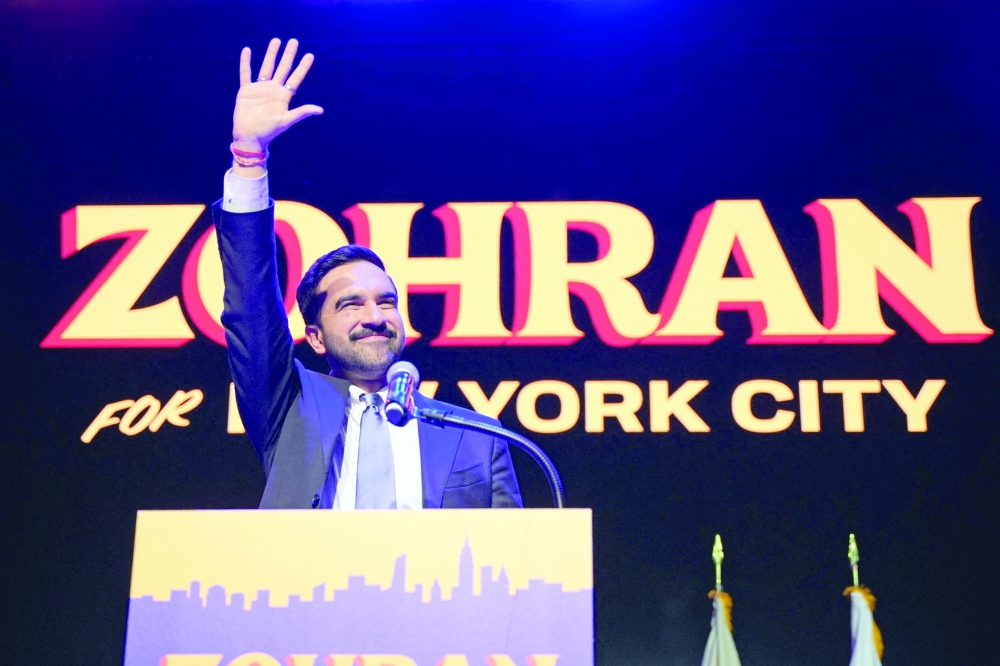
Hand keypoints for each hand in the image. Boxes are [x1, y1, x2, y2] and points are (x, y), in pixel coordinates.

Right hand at [232, 38, 323, 154]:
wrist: (249, 138)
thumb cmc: (268, 132)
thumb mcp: (286, 121)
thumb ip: (302, 112)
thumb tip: (320, 110)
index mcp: (284, 96)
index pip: (296, 78)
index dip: (303, 67)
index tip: (310, 55)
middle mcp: (273, 90)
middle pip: (283, 68)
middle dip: (288, 55)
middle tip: (294, 41)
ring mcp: (259, 89)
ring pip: (266, 67)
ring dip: (271, 54)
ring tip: (276, 40)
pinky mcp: (246, 91)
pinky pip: (245, 73)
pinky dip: (246, 62)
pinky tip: (247, 50)